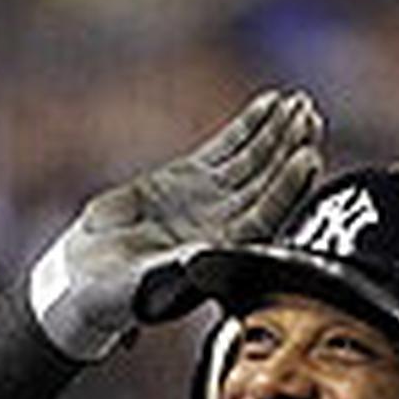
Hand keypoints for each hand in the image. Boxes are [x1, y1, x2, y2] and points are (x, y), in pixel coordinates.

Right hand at [31, 91, 323, 360]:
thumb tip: (202, 253)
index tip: (306, 157)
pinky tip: (271, 103)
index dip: (287, 186)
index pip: (266, 214)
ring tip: (300, 104)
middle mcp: (226, 224)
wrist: (87, 279)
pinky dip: (249, 125)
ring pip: (253, 160)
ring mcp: (211, 198)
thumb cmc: (113, 294)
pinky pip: (227, 147)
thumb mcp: (139, 282)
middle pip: (268, 181)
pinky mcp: (191, 177)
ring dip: (277, 131)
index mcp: (223, 253)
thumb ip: (172, 267)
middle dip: (290, 147)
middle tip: (310, 117)